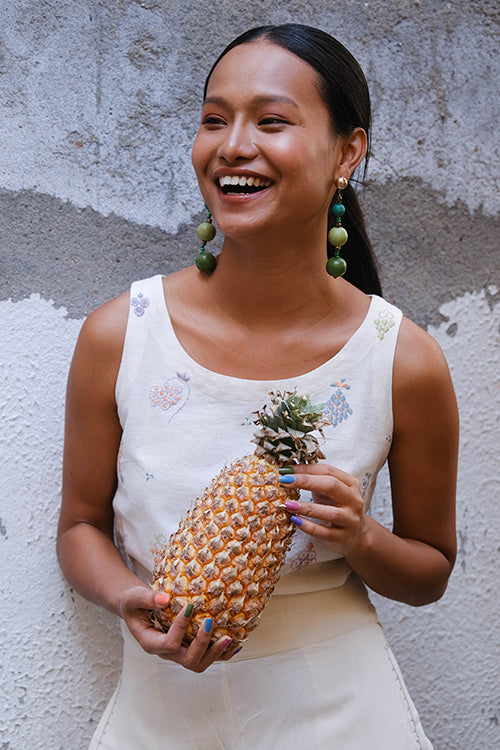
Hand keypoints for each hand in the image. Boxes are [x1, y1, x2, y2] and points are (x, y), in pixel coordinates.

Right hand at [118, 586, 237, 672]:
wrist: (137, 608)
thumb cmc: (134, 603)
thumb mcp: (134, 597)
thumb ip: (146, 598)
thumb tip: (165, 599)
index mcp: (151, 643)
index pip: (168, 644)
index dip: (180, 628)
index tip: (190, 607)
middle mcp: (166, 652)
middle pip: (187, 660)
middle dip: (202, 644)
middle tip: (211, 623)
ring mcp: (178, 653)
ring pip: (198, 663)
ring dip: (215, 653)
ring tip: (228, 638)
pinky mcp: (187, 648)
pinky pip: (206, 656)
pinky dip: (221, 653)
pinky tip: (233, 643)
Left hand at [280, 464, 367, 556]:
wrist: (356, 534)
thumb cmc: (336, 507)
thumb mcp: (329, 491)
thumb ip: (315, 480)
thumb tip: (288, 472)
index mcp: (350, 483)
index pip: (328, 470)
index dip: (306, 469)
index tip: (286, 470)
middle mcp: (354, 500)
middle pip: (331, 485)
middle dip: (306, 482)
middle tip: (285, 481)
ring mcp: (350, 520)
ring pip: (330, 512)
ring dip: (307, 507)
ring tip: (288, 504)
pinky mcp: (344, 537)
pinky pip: (325, 533)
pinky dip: (309, 526)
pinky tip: (295, 520)